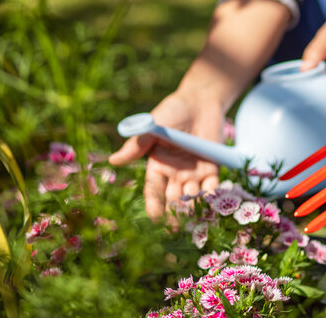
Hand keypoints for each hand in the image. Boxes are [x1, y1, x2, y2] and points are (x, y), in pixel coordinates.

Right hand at [109, 90, 222, 219]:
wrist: (200, 100)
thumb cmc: (172, 112)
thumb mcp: (153, 126)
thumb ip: (137, 144)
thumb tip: (113, 161)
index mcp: (158, 167)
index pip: (154, 192)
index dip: (154, 206)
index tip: (155, 219)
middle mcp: (175, 174)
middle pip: (174, 199)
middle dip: (175, 213)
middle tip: (177, 225)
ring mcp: (195, 172)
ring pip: (193, 196)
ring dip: (193, 206)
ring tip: (194, 216)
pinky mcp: (213, 167)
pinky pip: (213, 185)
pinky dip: (213, 194)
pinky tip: (212, 201)